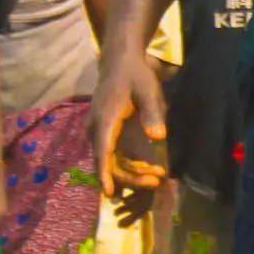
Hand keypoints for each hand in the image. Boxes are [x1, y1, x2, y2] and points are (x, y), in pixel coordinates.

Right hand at [92, 46, 168, 196]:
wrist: (120, 61)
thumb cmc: (135, 75)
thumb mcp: (148, 90)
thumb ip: (152, 113)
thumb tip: (158, 137)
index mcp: (104, 120)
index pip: (102, 152)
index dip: (105, 173)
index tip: (108, 192)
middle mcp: (95, 129)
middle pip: (106, 162)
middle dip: (128, 176)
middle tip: (155, 181)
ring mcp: (97, 131)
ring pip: (108, 160)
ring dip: (128, 172)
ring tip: (155, 177)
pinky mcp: (103, 132)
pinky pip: (110, 155)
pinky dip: (125, 165)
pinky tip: (143, 171)